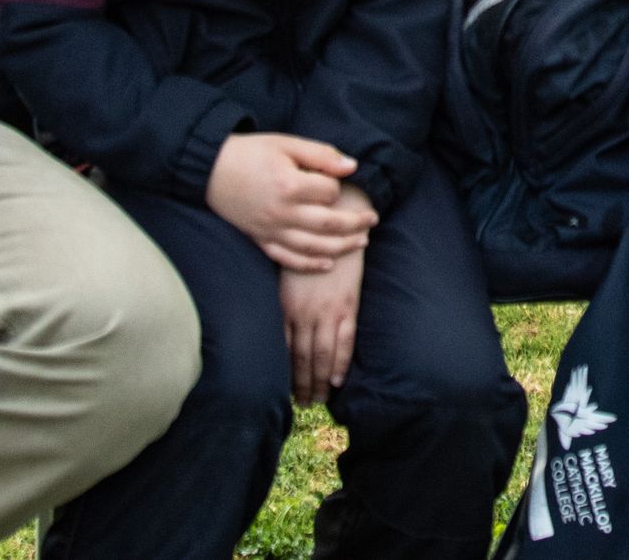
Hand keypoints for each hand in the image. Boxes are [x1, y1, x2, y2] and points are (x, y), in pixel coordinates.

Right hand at [205, 133, 375, 269]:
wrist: (210, 168)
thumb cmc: (250, 152)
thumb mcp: (286, 144)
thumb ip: (320, 155)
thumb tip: (352, 166)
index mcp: (289, 186)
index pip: (329, 192)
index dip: (338, 185)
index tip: (336, 179)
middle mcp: (281, 213)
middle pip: (329, 225)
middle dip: (356, 224)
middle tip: (373, 220)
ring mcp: (270, 230)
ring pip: (313, 247)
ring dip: (342, 247)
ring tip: (362, 242)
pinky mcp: (260, 239)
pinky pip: (287, 259)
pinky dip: (309, 265)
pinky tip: (328, 264)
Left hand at [279, 235, 364, 404]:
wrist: (335, 223)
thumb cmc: (307, 247)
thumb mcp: (286, 274)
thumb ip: (284, 302)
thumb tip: (280, 329)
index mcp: (286, 305)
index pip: (283, 349)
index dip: (284, 373)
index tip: (284, 390)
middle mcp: (304, 312)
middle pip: (301, 358)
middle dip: (301, 384)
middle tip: (302, 404)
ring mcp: (327, 310)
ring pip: (321, 355)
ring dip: (319, 381)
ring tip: (318, 399)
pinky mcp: (348, 306)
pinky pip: (345, 341)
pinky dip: (341, 363)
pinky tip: (337, 380)